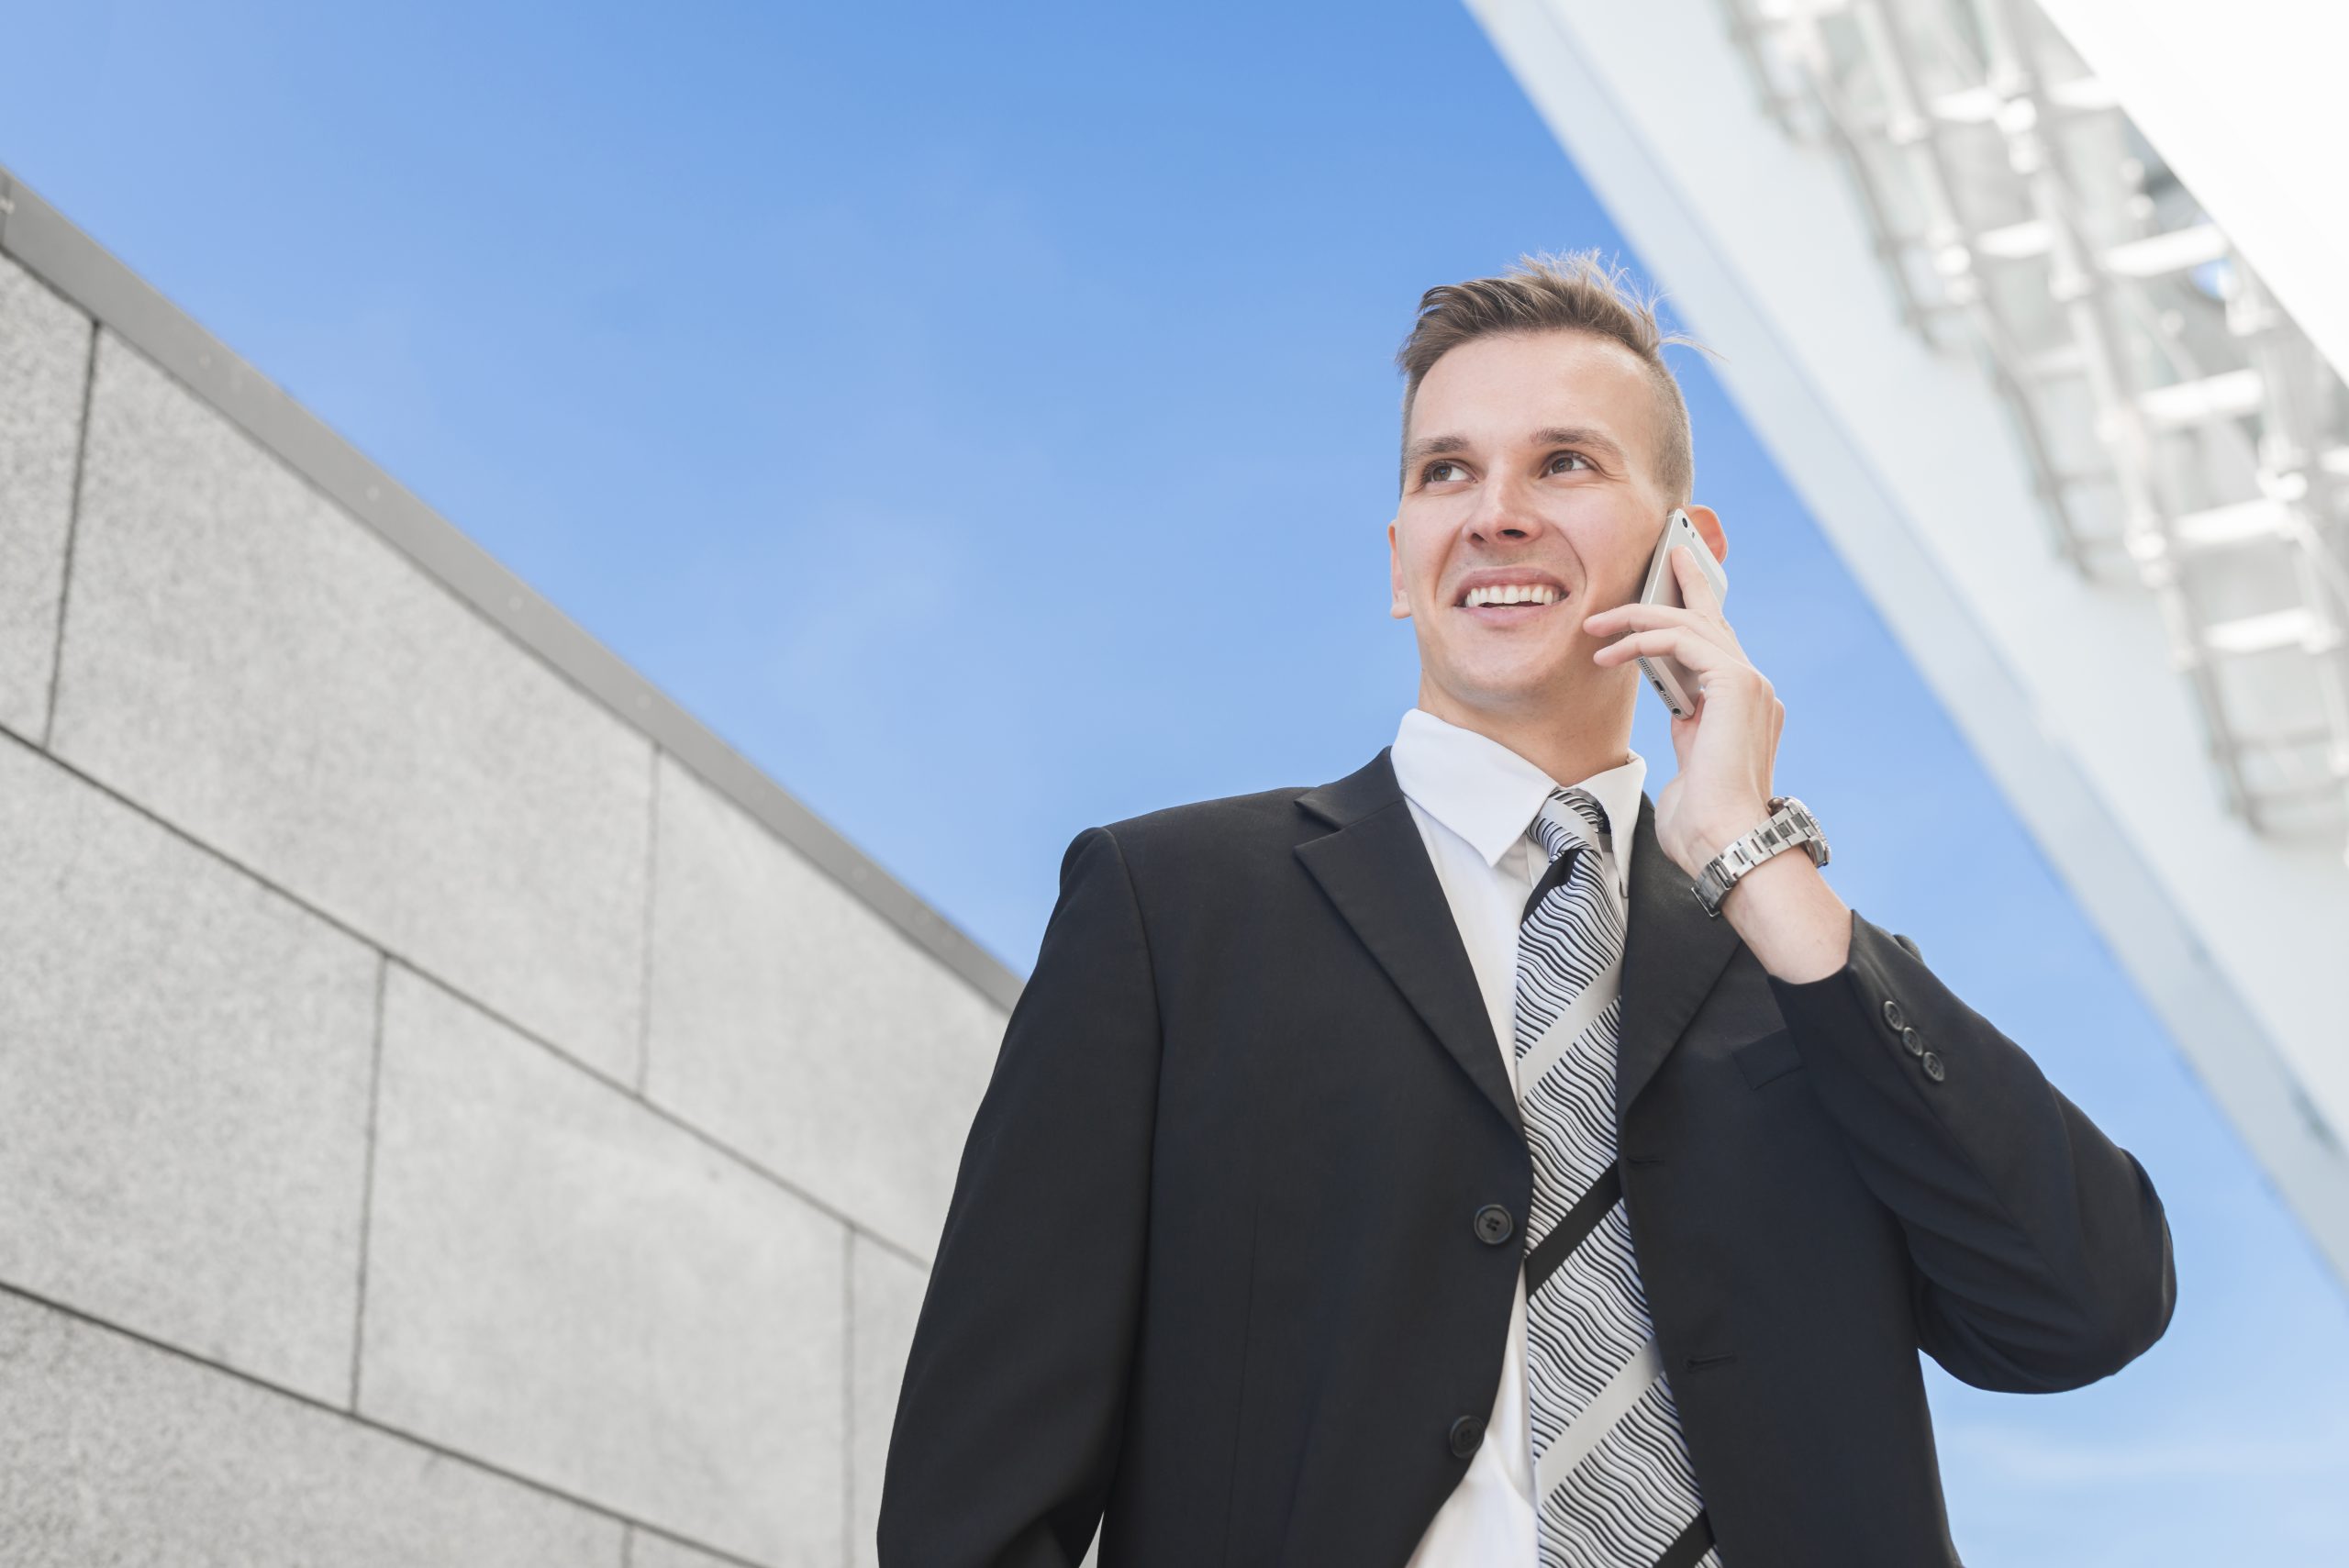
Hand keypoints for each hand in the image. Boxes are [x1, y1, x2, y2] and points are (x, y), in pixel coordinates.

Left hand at [1582, 543, 1785, 878]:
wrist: (1726, 843)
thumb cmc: (1704, 824)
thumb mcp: (1691, 765)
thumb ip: (1689, 734)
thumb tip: (1678, 717)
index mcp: (1746, 708)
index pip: (1718, 648)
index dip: (1695, 616)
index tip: (1672, 591)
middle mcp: (1754, 690)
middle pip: (1715, 621)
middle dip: (1689, 585)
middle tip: (1670, 553)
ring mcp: (1750, 684)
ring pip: (1692, 625)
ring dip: (1639, 617)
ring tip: (1597, 624)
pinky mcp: (1737, 684)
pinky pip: (1682, 640)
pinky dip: (1642, 639)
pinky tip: (1609, 653)